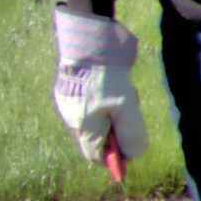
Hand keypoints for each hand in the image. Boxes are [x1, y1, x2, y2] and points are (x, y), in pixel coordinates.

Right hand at [53, 8, 148, 167]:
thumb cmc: (106, 78)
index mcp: (83, 128)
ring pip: (96, 119)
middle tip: (128, 110)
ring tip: (122, 91)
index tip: (131, 148)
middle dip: (117, 129)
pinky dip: (105, 99)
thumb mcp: (127, 107)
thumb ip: (130, 134)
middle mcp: (71, 120)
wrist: (87, 43)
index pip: (96, 157)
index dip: (115, 158)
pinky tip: (112, 82)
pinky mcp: (68, 89)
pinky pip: (91, 103)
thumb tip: (133, 155)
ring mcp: (67, 104)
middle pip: (98, 138)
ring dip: (113, 112)